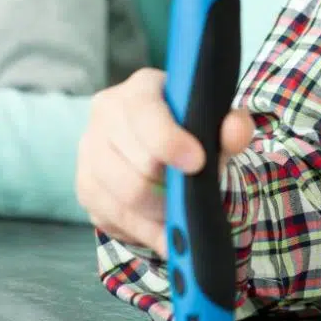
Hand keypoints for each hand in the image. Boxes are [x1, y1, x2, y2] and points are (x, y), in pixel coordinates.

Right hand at [75, 68, 253, 252]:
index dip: (169, 142)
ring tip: (180, 214)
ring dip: (160, 212)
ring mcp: (89, 150)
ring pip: (125, 196)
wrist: (160, 149)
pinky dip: (146, 231)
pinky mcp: (85, 185)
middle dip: (171, 188)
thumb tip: (236, 129)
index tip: (196, 163)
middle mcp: (106, 113)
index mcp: (140, 89)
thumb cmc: (189, 133)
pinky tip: (164, 229)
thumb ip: (231, 127)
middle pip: (137, 164)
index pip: (145, 115)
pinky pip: (114, 219)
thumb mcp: (215, 128)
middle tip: (191, 195)